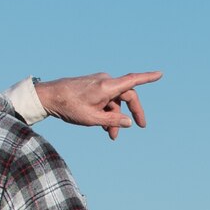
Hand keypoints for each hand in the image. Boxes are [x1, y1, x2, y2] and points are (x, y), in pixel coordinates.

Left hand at [35, 71, 161, 139]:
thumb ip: (113, 121)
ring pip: (114, 101)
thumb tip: (129, 122)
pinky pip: (106, 99)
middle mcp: (105, 81)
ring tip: (111, 135)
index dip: (148, 78)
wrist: (48, 97)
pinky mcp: (92, 86)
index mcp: (107, 86)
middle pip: (126, 96)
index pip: (133, 80)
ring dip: (115, 117)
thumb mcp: (93, 119)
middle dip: (130, 114)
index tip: (160, 74)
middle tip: (139, 127)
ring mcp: (98, 83)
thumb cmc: (69, 107)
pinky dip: (107, 112)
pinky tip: (102, 126)